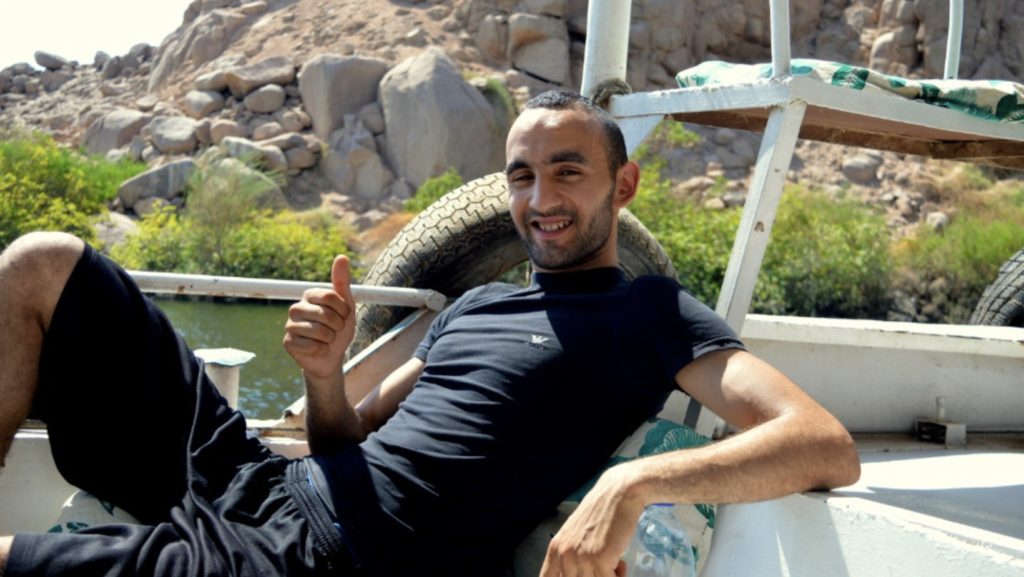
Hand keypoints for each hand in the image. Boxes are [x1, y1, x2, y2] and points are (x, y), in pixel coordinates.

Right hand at [283, 255, 355, 380]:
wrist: (332, 355)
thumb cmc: (338, 328)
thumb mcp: (346, 305)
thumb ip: (342, 282)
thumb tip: (341, 256)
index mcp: (309, 295)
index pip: (331, 296)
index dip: (344, 310)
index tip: (344, 316)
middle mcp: (296, 308)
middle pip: (325, 314)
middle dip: (338, 326)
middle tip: (335, 330)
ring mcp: (290, 326)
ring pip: (319, 332)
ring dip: (330, 339)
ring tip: (327, 339)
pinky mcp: (288, 343)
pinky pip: (312, 346)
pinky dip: (322, 350)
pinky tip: (318, 349)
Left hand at [539, 465, 645, 576]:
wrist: (619, 493)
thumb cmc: (603, 512)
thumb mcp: (577, 533)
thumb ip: (571, 554)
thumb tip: (575, 573)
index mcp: (556, 548)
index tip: (580, 574)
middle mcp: (564, 554)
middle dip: (595, 576)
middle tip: (605, 569)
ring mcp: (580, 557)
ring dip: (608, 576)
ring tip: (614, 565)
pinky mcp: (598, 559)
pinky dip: (619, 576)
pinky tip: (621, 563)